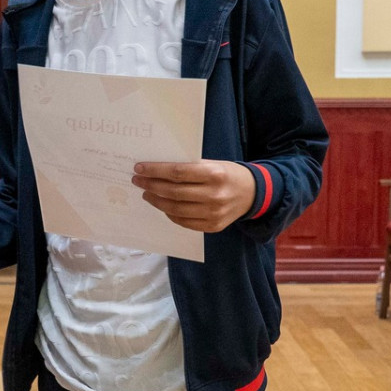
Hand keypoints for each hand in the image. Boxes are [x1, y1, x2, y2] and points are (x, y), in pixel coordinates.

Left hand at [131, 160, 256, 233]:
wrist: (252, 193)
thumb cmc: (228, 174)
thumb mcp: (212, 164)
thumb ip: (189, 168)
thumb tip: (158, 170)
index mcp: (214, 174)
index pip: (177, 173)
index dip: (155, 171)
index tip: (140, 168)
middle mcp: (214, 195)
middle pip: (173, 192)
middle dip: (151, 186)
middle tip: (138, 181)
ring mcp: (213, 213)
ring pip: (176, 209)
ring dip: (157, 201)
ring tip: (147, 194)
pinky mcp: (213, 226)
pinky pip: (184, 222)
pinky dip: (170, 213)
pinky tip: (163, 205)